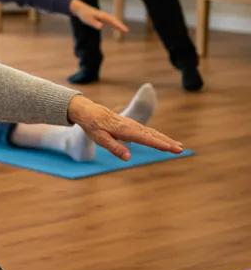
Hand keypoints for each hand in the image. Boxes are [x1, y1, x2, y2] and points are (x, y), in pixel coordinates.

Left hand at [66, 94, 182, 160]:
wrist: (89, 111)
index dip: (158, 144)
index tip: (171, 148)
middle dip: (167, 142)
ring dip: (166, 139)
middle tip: (181, 149)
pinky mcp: (132, 125)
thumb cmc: (93, 126)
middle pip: (152, 135)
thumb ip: (114, 148)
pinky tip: (166, 140)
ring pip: (152, 132)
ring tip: (179, 146)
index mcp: (124, 130)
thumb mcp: (100, 139)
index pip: (145, 138)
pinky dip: (159, 135)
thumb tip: (128, 158)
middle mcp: (131, 126)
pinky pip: (148, 131)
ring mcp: (133, 125)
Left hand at [68, 0, 128, 35]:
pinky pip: (111, 21)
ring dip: (119, 25)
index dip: (118, 26)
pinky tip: (117, 28)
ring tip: (125, 30)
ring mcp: (104, 16)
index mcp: (103, 16)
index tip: (124, 30)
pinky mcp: (102, 18)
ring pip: (113, 21)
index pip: (113, 22)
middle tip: (127, 31)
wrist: (80, 9)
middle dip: (120, 26)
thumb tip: (101, 26)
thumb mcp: (88, 20)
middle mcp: (105, 15)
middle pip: (115, 21)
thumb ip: (95, 23)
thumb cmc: (84, 15)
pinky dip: (115, 24)